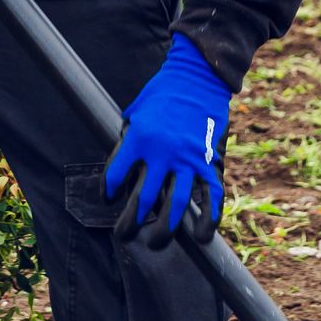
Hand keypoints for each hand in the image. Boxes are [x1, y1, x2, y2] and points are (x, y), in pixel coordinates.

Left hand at [104, 31, 230, 246]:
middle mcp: (162, 153)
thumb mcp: (134, 112)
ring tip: (155, 243)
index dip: (108, 192)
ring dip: (164, 230)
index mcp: (137, 138)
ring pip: (175, 205)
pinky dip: (208, 219)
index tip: (109, 200)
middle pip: (142, 200)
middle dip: (130, 224)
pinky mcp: (210, 161)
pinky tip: (200, 237)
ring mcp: (188, 159)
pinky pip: (211, 196)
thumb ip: (128, 141)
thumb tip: (122, 169)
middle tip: (125, 236)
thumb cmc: (161, 92)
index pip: (115, 177)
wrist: (198, 76)